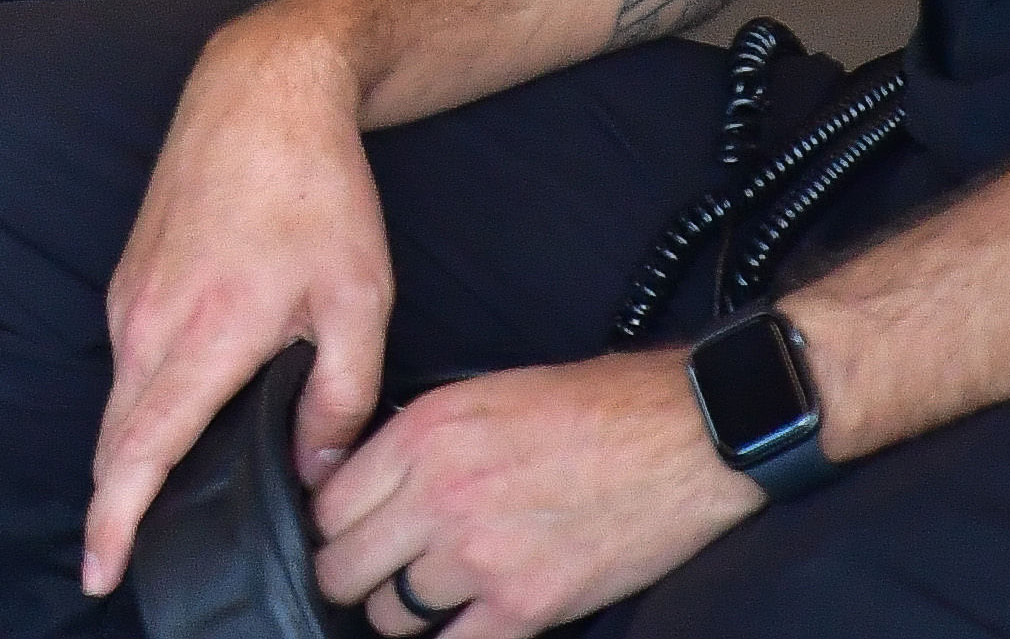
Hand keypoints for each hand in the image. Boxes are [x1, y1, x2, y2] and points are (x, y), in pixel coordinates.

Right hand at [82, 11, 405, 591]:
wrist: (262, 89)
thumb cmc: (317, 190)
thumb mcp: (357, 299)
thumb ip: (338, 398)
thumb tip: (312, 470)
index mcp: (204, 334)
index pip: (140, 451)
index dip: (115, 521)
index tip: (100, 571)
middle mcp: (146, 319)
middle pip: (116, 438)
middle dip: (115, 507)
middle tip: (128, 562)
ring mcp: (130, 295)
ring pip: (120, 400)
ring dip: (130, 455)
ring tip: (160, 506)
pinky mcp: (130, 275)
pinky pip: (127, 362)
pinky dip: (139, 407)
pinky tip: (178, 423)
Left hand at [309, 347, 759, 637]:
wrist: (681, 436)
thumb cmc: (590, 407)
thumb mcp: (481, 393)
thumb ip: (416, 439)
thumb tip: (365, 481)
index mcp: (423, 434)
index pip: (328, 506)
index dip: (333, 528)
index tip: (348, 536)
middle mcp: (439, 495)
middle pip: (343, 568)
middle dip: (351, 577)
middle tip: (376, 576)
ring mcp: (480, 556)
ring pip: (390, 617)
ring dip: (401, 613)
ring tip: (428, 599)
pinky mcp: (527, 605)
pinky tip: (467, 623)